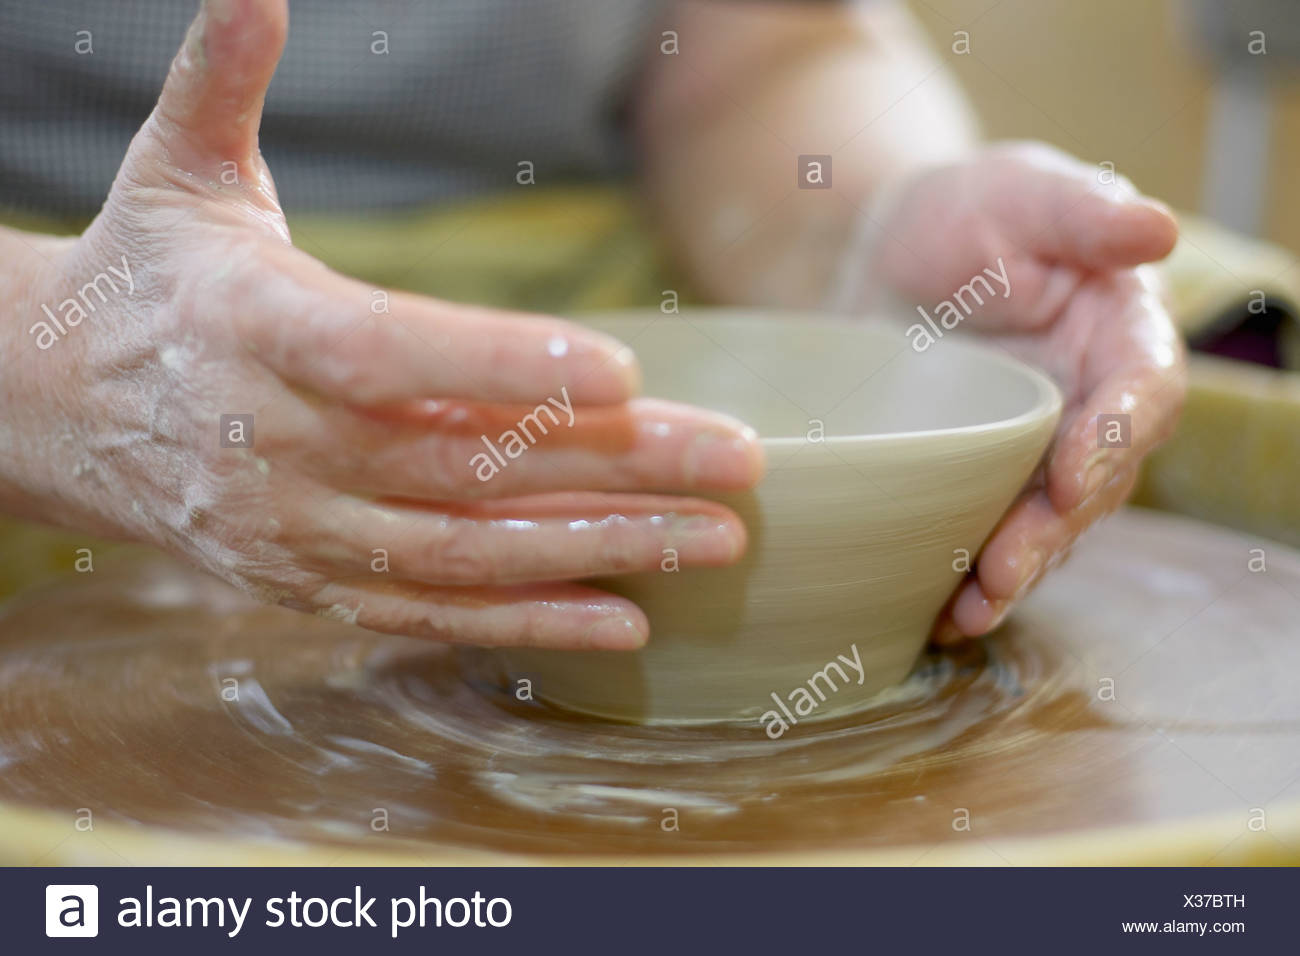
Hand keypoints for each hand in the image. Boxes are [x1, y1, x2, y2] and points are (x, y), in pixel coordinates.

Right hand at [0, 0, 762, 648]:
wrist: (43, 407)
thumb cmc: (145, 282)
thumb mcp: (175, 176)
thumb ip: (224, 86)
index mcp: (258, 328)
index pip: (391, 355)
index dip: (505, 367)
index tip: (626, 373)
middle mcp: (282, 444)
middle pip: (468, 466)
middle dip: (617, 469)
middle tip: (739, 466)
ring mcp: (299, 528)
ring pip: (468, 553)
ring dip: (601, 550)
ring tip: (714, 540)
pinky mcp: (309, 583)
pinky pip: (431, 612)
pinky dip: (529, 622)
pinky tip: (624, 619)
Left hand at [860, 142, 1185, 640]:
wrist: (885, 255)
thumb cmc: (965, 213)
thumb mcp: (1020, 192)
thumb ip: (1082, 211)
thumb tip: (1157, 230)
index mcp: (1119, 333)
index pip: (1145, 391)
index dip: (1117, 438)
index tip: (1071, 474)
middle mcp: (1091, 402)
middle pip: (1098, 480)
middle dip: (1056, 531)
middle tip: (1006, 568)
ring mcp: (1037, 447)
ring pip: (1047, 524)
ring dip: (1016, 571)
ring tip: (971, 609)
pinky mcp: (982, 475)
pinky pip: (989, 533)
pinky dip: (967, 577)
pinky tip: (937, 615)